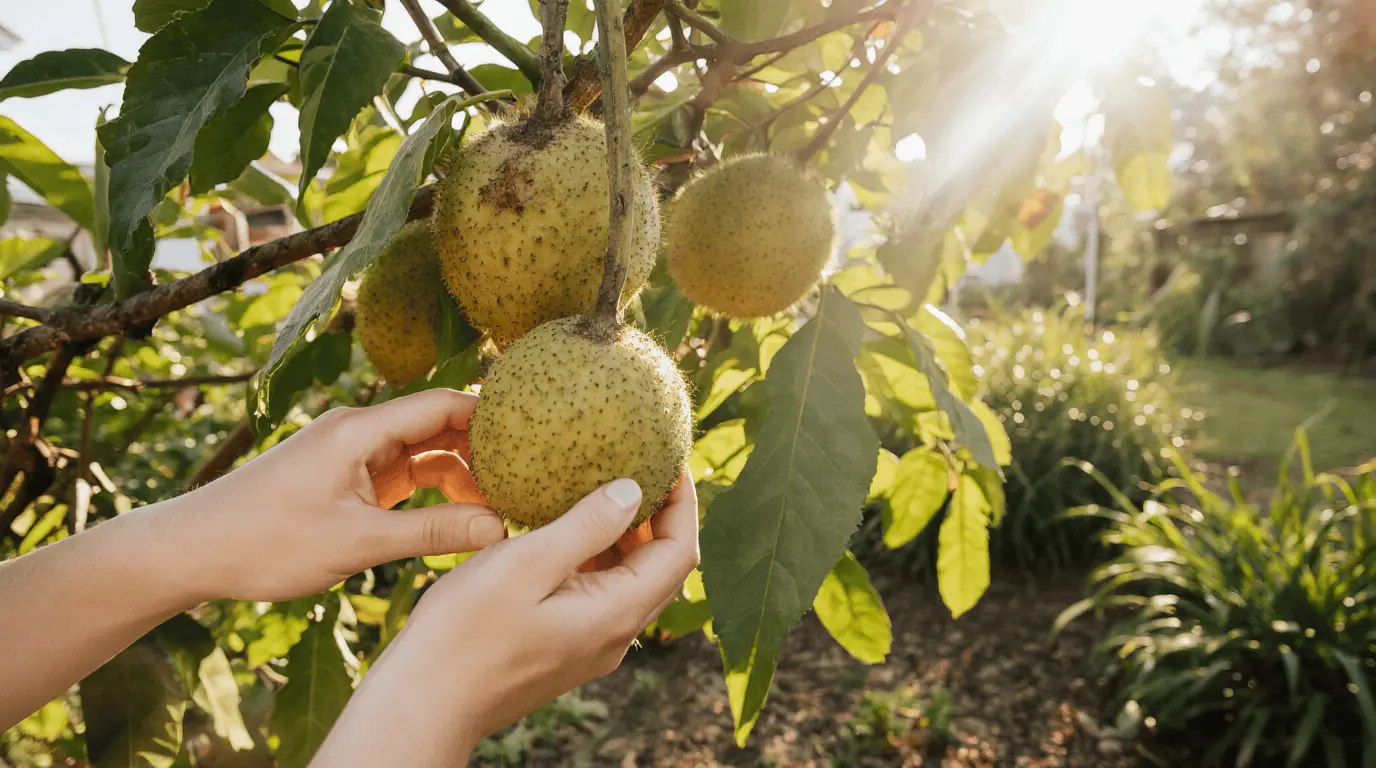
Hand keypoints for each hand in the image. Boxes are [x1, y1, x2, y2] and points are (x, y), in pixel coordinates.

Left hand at [167, 389, 507, 601]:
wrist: (190, 551)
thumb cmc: (263, 542)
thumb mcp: (356, 544)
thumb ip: (431, 533)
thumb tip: (497, 529)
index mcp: (360, 430)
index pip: (444, 405)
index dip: (494, 417)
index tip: (539, 435)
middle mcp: (358, 432)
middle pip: (439, 428)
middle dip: (485, 452)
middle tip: (530, 482)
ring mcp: (352, 455)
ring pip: (424, 455)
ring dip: (461, 477)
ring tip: (504, 506)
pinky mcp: (344, 479)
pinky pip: (403, 477)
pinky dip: (433, 493)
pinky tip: (462, 516)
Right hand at [311, 475, 699, 765]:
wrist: (424, 703)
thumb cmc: (463, 633)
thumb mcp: (524, 563)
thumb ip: (586, 526)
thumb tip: (633, 490)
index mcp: (616, 614)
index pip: (679, 552)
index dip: (682, 503)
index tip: (669, 461)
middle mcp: (615, 636)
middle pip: (662, 567)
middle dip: (659, 515)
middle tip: (639, 465)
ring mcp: (592, 646)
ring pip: (631, 580)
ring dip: (627, 535)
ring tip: (603, 486)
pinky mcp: (567, 648)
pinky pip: (601, 594)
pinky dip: (598, 556)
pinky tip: (567, 528)